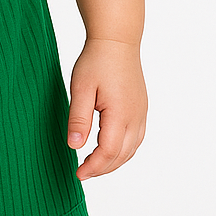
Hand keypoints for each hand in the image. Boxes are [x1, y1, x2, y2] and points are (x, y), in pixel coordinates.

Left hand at [66, 38, 147, 180]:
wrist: (117, 40)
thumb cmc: (97, 61)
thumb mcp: (80, 89)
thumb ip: (78, 119)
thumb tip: (74, 146)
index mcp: (120, 114)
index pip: (108, 152)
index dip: (93, 167)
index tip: (78, 174)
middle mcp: (136, 117)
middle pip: (122, 155)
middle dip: (102, 169)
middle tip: (83, 174)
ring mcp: (141, 113)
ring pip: (132, 149)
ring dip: (114, 162)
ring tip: (94, 166)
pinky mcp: (141, 108)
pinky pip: (136, 138)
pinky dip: (123, 151)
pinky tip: (110, 151)